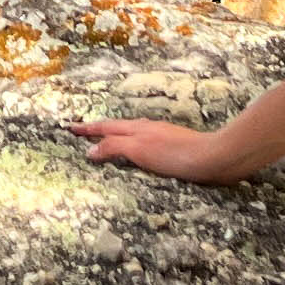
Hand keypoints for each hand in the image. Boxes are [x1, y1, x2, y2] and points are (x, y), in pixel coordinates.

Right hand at [69, 119, 249, 182]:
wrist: (213, 158)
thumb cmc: (175, 155)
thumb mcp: (140, 150)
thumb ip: (115, 148)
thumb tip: (91, 150)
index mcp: (137, 129)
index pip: (106, 127)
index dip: (88, 129)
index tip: (70, 127)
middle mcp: (147, 129)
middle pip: (117, 127)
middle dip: (98, 129)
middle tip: (81, 131)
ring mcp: (161, 136)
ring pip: (131, 133)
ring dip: (114, 135)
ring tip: (105, 139)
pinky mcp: (173, 148)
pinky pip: (143, 142)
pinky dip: (131, 144)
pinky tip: (138, 152)